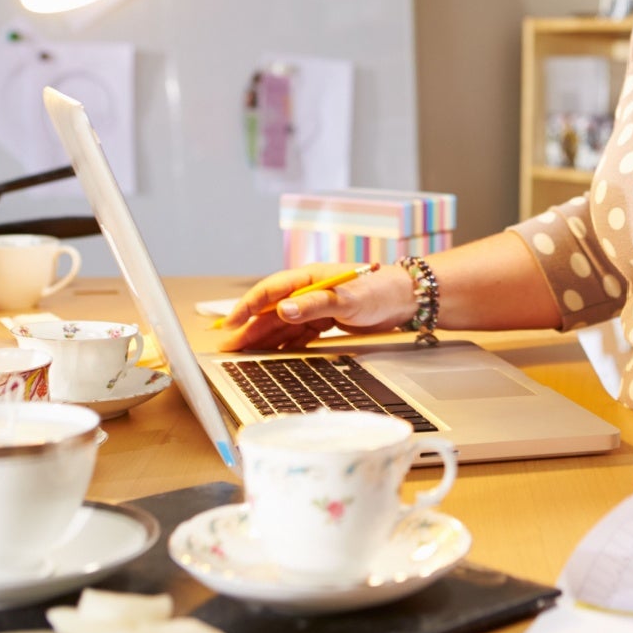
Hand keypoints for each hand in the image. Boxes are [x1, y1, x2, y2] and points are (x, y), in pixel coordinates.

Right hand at [217, 264, 409, 350]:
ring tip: (241, 355)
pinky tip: (269, 354)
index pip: (270, 291)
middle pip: (271, 311)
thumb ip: (315, 305)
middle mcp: (308, 291)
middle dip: (249, 328)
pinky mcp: (324, 321)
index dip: (248, 306)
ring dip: (262, 338)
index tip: (232, 323)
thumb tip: (283, 310)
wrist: (405, 299)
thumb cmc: (379, 291)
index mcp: (308, 278)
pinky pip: (297, 334)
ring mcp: (315, 307)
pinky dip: (282, 344)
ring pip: (282, 324)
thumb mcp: (348, 299)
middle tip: (227, 347)